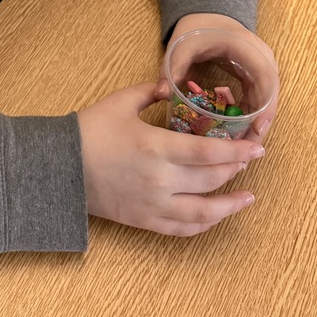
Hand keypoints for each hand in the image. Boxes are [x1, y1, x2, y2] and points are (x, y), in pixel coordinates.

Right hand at [77, 82, 265, 235]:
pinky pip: (182, 228)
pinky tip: (215, 215)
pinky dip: (204, 224)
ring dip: (230, 205)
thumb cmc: (89, 132)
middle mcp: (161, 180)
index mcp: (156, 147)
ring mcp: (154, 204)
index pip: (209, 152)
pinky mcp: (145, 220)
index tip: (256, 146)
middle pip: (211, 179)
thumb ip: (150, 92)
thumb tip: (171, 87)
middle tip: (251, 159)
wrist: (60, 168)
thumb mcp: (120, 102)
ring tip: (247, 198)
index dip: (236, 151)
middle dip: (236, 168)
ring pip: (204, 212)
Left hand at [156, 13, 278, 145]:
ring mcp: (261, 65)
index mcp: (246, 47)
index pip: (266, 79)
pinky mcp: (255, 73)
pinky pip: (259, 97)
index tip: (257, 128)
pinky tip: (238, 132)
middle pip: (270, 94)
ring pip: (267, 99)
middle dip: (262, 122)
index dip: (265, 106)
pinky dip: (251, 115)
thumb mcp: (182, 45)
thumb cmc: (196, 28)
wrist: (206, 14)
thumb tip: (160, 93)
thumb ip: (173, 67)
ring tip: (243, 148)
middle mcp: (261, 56)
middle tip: (249, 149)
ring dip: (257, 122)